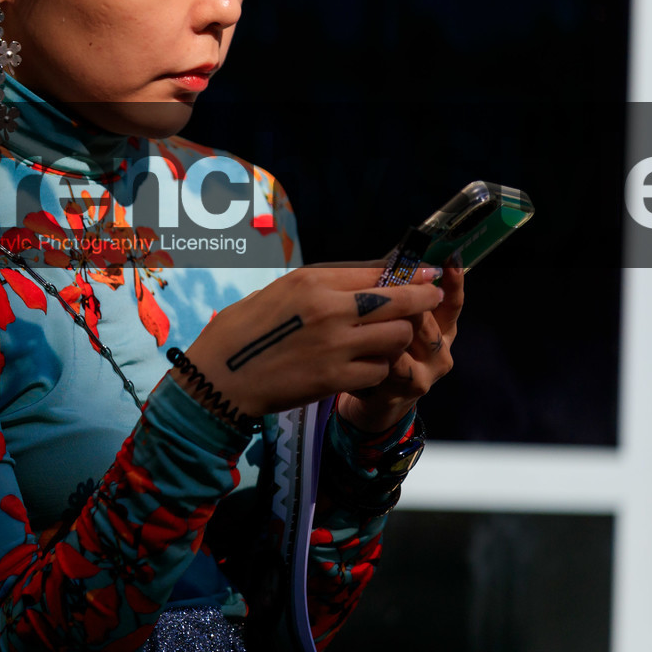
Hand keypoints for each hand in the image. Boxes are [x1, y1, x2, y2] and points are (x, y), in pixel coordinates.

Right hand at [175, 259, 447, 417]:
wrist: (219, 377)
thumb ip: (319, 287)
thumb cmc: (239, 332)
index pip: (376, 273)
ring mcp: (335, 345)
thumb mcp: (276, 292)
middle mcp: (329, 309)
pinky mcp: (335, 378)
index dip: (410, 275)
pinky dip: (379, 370)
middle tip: (432, 301)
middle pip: (399, 301)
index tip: (428, 275)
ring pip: (396, 337)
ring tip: (388, 341)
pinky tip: (366, 368)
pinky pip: (379, 370)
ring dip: (398, 340)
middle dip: (422, 301)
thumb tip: (362, 281)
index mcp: (311, 281)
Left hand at [339, 251, 465, 432]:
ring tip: (360, 324)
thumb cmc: (380, 352)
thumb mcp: (389, 322)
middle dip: (398, 303)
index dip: (453, 281)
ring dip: (382, 328)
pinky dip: (373, 353)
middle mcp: (442, 349)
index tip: (450, 258)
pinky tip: (357, 351)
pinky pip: (393, 362)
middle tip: (372, 294)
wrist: (375, 399)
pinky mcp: (412, 387)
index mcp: (440, 328)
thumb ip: (394, 296)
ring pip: (408, 336)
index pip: (450, 301)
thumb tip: (393, 260)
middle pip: (424, 315)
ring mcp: (430, 370)